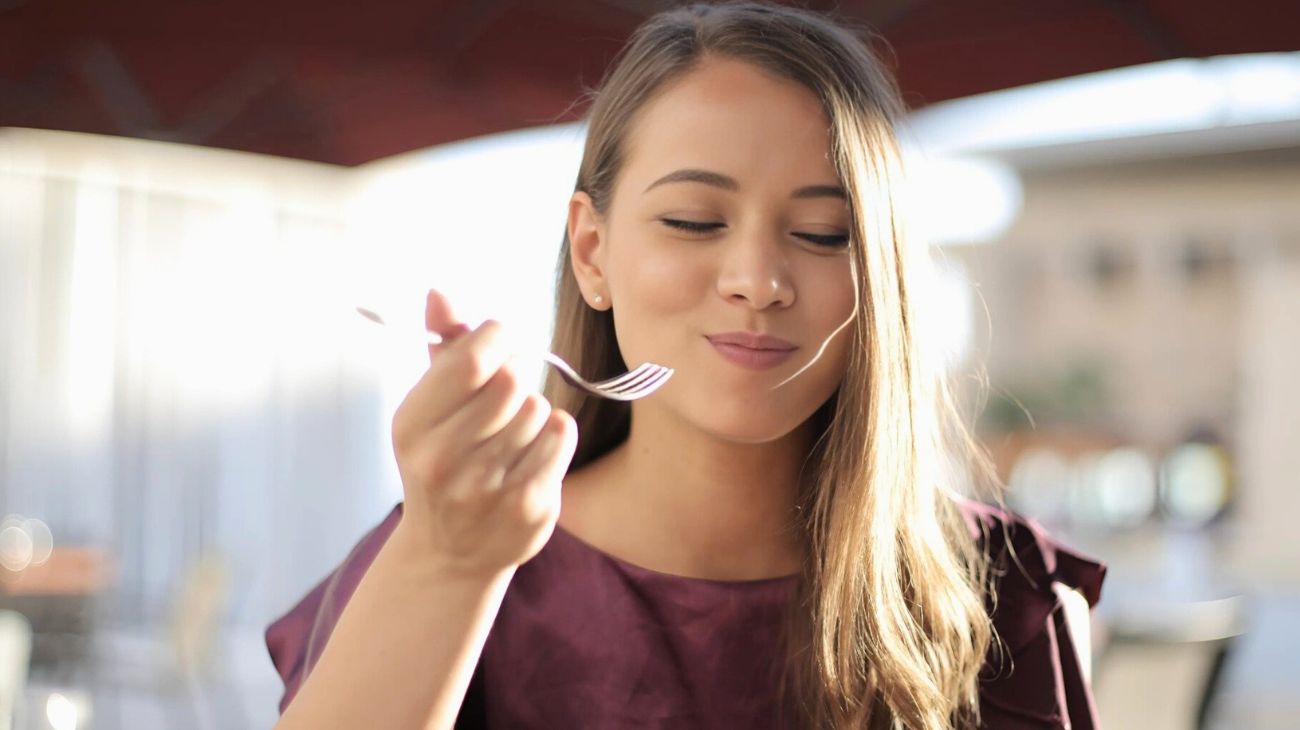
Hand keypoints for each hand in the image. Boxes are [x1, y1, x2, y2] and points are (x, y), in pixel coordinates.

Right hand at [389, 289, 577, 578]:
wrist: (449, 554)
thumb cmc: (442, 462)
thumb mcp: (429, 408)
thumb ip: (441, 348)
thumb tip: (440, 291)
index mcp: (412, 425)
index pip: (473, 357)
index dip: (497, 337)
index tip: (499, 342)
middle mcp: (443, 460)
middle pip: (512, 380)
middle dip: (517, 375)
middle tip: (507, 391)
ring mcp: (487, 488)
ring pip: (538, 408)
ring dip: (533, 411)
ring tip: (512, 434)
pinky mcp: (528, 506)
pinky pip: (560, 435)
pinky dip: (554, 435)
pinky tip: (532, 453)